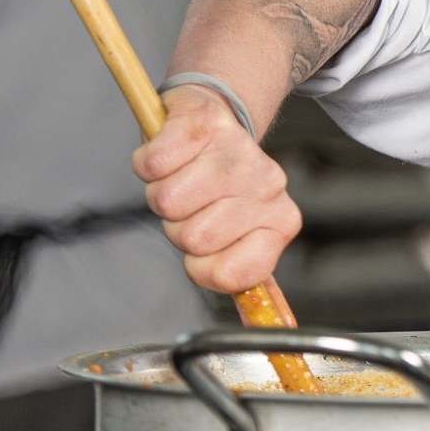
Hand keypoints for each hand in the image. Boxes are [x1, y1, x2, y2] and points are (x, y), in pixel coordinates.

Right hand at [134, 84, 301, 293]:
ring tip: (183, 177)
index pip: (230, 276)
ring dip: (162, 192)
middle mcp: (268, 186)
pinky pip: (153, 163)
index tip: (207, 247)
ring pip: (167, 202)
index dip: (202, 267)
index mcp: (281, 222)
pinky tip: (173, 153)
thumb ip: (234, 271)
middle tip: (194, 205)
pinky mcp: (204, 122)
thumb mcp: (238, 235)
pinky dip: (148, 162)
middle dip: (179, 226)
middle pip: (191, 239)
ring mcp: (238, 152)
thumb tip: (249, 311)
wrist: (216, 119)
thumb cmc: (218, 188)